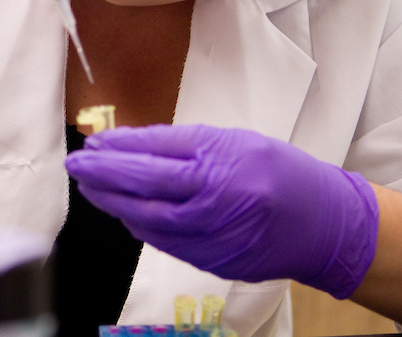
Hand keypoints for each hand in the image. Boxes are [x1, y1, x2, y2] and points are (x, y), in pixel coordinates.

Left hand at [64, 124, 378, 298]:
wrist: (325, 225)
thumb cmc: (279, 172)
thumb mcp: (234, 141)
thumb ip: (183, 144)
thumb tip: (130, 146)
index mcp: (220, 160)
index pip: (154, 151)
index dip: (117, 147)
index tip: (92, 142)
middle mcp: (214, 198)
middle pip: (143, 185)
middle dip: (103, 174)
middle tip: (76, 163)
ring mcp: (212, 234)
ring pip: (147, 219)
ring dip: (113, 202)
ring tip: (91, 187)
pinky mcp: (212, 260)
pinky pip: (164, 241)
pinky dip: (139, 225)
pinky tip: (124, 212)